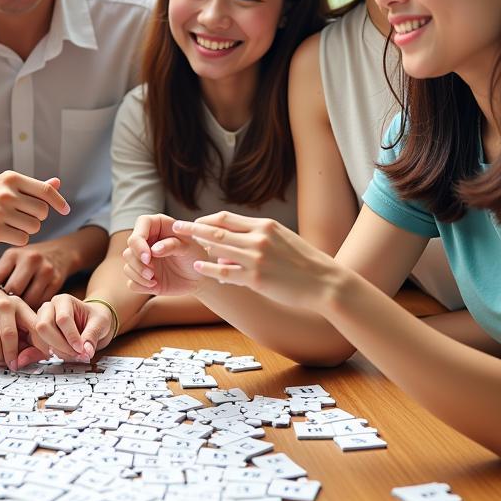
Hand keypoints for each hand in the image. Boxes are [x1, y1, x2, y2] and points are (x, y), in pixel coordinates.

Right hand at [0, 173, 69, 245]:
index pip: (45, 191)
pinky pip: (23, 239)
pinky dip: (19, 239)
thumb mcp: (7, 185)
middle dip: (38, 217)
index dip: (59, 202)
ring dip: (29, 229)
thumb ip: (33, 186)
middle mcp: (6, 193)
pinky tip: (7, 232)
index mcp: (12, 179)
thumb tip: (57, 183)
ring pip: (34, 227)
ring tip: (13, 224)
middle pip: (42, 212)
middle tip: (24, 216)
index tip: (66, 210)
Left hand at [0, 238, 73, 308]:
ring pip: (29, 299)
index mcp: (13, 254)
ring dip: (23, 308)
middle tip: (5, 311)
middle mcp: (30, 259)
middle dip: (9, 302)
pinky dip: (35, 307)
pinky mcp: (57, 281)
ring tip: (18, 311)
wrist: (60, 252)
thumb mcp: (12, 259)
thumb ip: (0, 275)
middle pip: (13, 290)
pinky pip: (41, 301)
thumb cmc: (29, 259)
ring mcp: (45, 270)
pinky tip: (30, 308)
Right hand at [0, 287, 39, 370]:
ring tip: (2, 359)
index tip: (46, 357)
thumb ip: (31, 338)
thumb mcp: (21, 318)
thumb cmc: (6, 313)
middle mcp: (2, 304)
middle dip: (12, 356)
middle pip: (9, 337)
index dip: (41, 344)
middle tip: (13, 366)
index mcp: (19, 305)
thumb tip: (33, 360)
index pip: (34, 326)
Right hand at [31, 295, 115, 362]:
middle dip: (60, 345)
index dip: (71, 336)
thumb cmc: (94, 318)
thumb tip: (86, 351)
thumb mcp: (100, 323)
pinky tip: (66, 355)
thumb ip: (92, 335)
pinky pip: (39, 346)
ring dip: (57, 352)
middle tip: (76, 355)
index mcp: (64, 300)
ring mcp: (41, 320)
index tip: (82, 349)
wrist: (90, 321)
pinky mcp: (39, 333)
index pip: (62, 319)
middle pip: (44, 327)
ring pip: (39, 338)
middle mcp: (48, 308)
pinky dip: (52, 354)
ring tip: (74, 356)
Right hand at [123, 213, 206, 295]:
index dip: (139, 241)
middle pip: (130, 248)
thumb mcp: (190, 248)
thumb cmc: (196, 256)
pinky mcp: (142, 276)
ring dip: (138, 274)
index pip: (141, 225)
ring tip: (154, 280)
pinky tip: (154, 285)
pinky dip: (140, 285)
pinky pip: (131, 281)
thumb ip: (173, 245)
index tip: (148, 257)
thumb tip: (154, 250)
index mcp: (158, 225)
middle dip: (137, 263)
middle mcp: (147, 240)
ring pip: (127, 265)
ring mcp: (142, 259)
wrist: (199, 277)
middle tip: (151, 273)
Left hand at [178, 211, 339, 310]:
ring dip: (199, 246)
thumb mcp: (282, 238)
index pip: (226, 218)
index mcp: (265, 226)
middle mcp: (259, 238)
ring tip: (183, 246)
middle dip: (193, 228)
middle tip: (176, 227)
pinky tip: (200, 267)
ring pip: (218, 249)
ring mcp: (257, 259)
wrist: (325, 282)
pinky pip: (226, 272)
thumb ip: (258, 235)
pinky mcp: (257, 279)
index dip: (206, 220)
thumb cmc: (303, 261)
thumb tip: (234, 238)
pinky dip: (211, 269)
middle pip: (217, 230)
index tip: (194, 222)